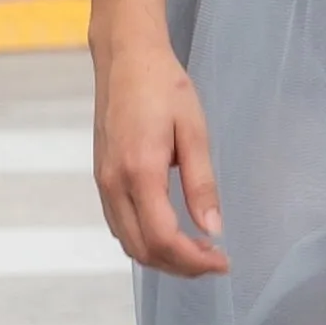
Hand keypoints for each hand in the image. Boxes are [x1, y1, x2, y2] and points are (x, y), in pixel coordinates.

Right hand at [93, 31, 225, 275]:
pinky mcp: (102, 177)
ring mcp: (104, 182)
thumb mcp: (194, 131)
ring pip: (128, 242)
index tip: (222, 261)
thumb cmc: (163, 86)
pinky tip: (171, 231)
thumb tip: (212, 229)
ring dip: (162, 256)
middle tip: (214, 259)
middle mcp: (115, 183)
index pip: (163, 238)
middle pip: (142, 250)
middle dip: (180, 266)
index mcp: (140, 171)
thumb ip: (202, 184)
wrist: (126, 58)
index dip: (194, 260)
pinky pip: (119, 225)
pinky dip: (145, 241)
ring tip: (197, 250)